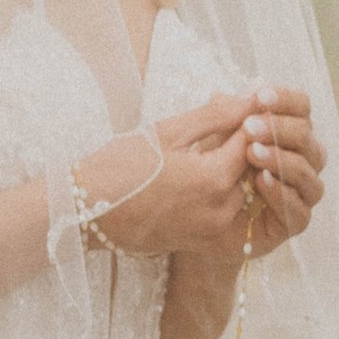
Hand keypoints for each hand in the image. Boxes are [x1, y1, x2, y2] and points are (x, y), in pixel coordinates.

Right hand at [84, 87, 325, 262]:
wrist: (84, 212)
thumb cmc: (119, 166)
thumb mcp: (168, 132)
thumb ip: (215, 115)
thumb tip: (252, 96)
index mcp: (213, 179)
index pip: (254, 142)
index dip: (251, 120)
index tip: (242, 105)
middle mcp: (219, 210)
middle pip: (254, 169)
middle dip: (247, 145)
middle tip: (231, 124)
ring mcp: (212, 230)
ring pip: (243, 191)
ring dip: (237, 169)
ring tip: (213, 147)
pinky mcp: (202, 241)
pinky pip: (228, 211)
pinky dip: (223, 190)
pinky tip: (201, 174)